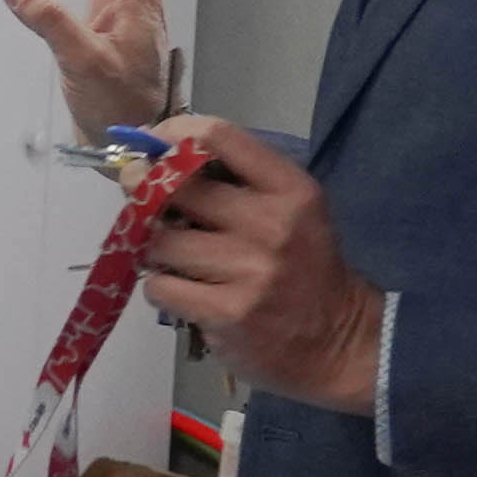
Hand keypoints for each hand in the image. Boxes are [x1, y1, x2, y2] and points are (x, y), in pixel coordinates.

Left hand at [137, 119, 384, 410]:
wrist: (339, 341)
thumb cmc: (305, 268)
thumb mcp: (291, 211)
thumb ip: (236, 181)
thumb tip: (156, 158)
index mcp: (290, 189)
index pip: (219, 137)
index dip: (172, 135)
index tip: (150, 145)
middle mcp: (271, 224)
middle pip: (176, 186)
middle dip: (142, 188)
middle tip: (137, 196)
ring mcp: (249, 270)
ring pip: (158, 241)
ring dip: (152, 248)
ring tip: (172, 257)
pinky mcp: (227, 311)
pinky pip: (160, 287)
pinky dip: (162, 288)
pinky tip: (186, 292)